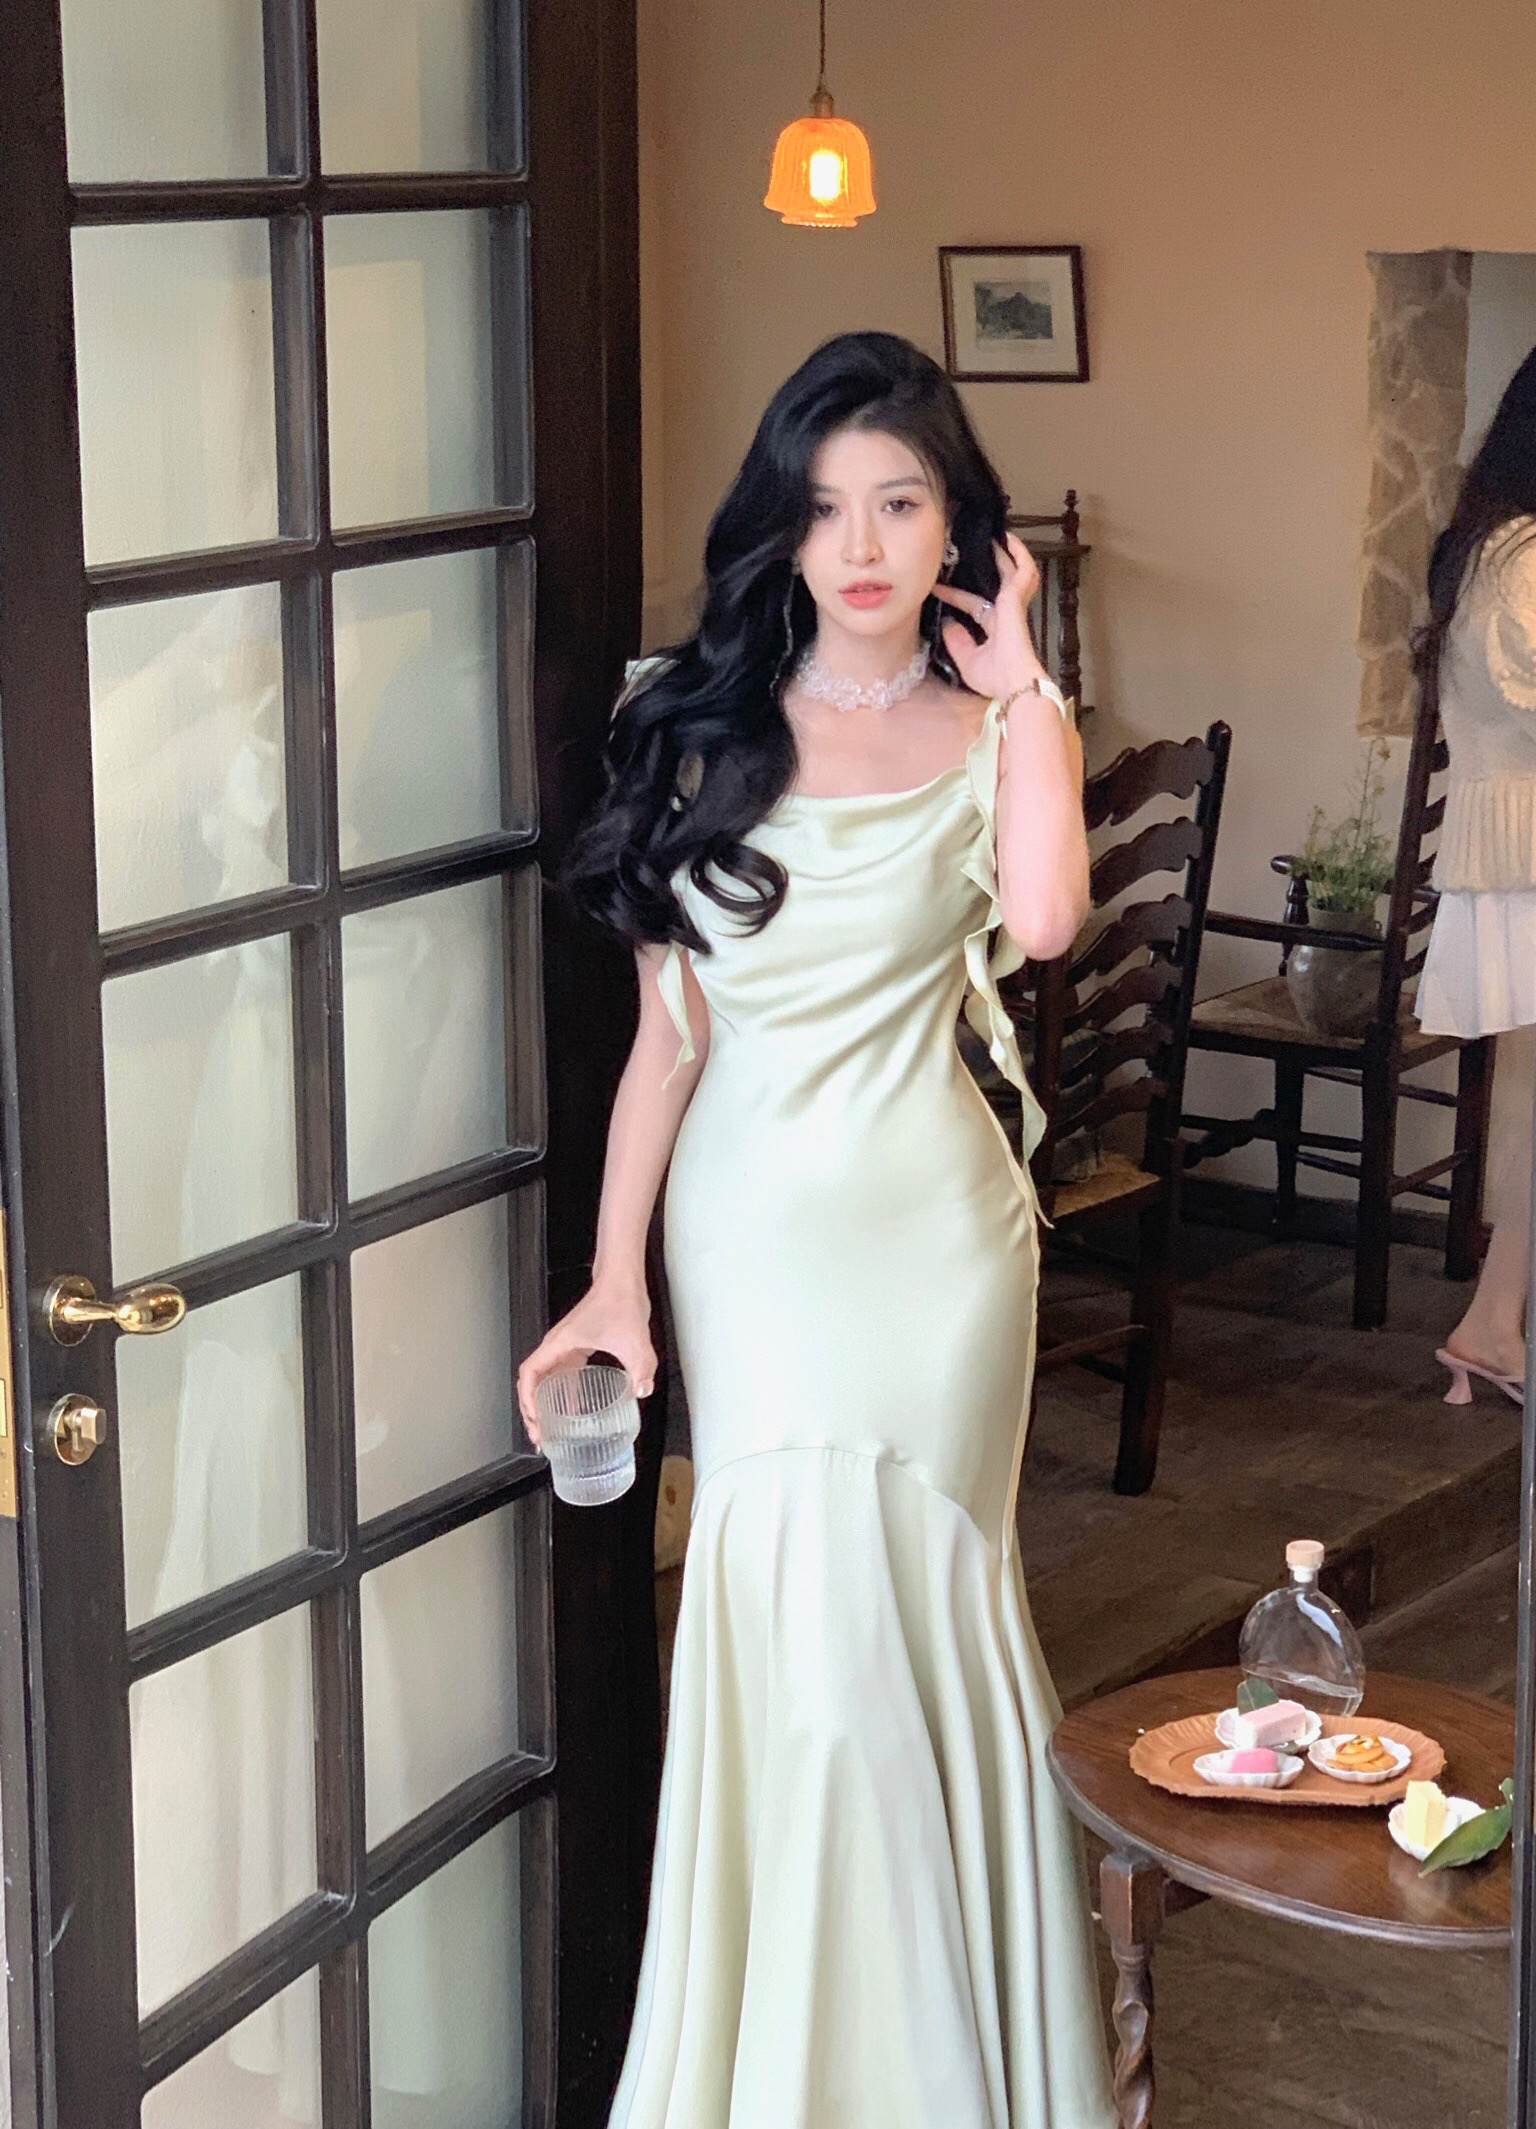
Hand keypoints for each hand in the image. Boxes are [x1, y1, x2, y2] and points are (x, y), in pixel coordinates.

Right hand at [516, 1280, 656, 1446]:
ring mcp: (565, 1346)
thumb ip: (641, 1368)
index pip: (530, 1373)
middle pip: (532, 1381)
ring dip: (544, 1404)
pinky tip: (573, 1410)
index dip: (527, 1399)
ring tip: (550, 1430)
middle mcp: (557, 1345)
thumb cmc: (620, 1301)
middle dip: (531, 1410)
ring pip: (545, 1379)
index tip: (535, 1420)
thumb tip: (642, 1391)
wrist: (623, 1280)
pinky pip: (562, 1374)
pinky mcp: (576, 1346)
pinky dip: (563, 1393)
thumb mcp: (635, 1340)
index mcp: (560, 1343)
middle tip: (540, 1436)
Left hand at [933, 533, 1045, 702]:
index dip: (954, 595)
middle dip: (989, 565)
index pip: (972, 604)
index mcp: (996, 627)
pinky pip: (1024, 569)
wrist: (1012, 681)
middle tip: (976, 548)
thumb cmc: (994, 677)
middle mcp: (1006, 612)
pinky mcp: (1017, 597)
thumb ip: (956, 641)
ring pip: (1015, 571)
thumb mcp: (966, 659)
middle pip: (998, 581)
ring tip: (997, 536)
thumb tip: (946, 623)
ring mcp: (1014, 603)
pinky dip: (1019, 554)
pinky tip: (1009, 539)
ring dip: (1008, 554)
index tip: (936, 587)